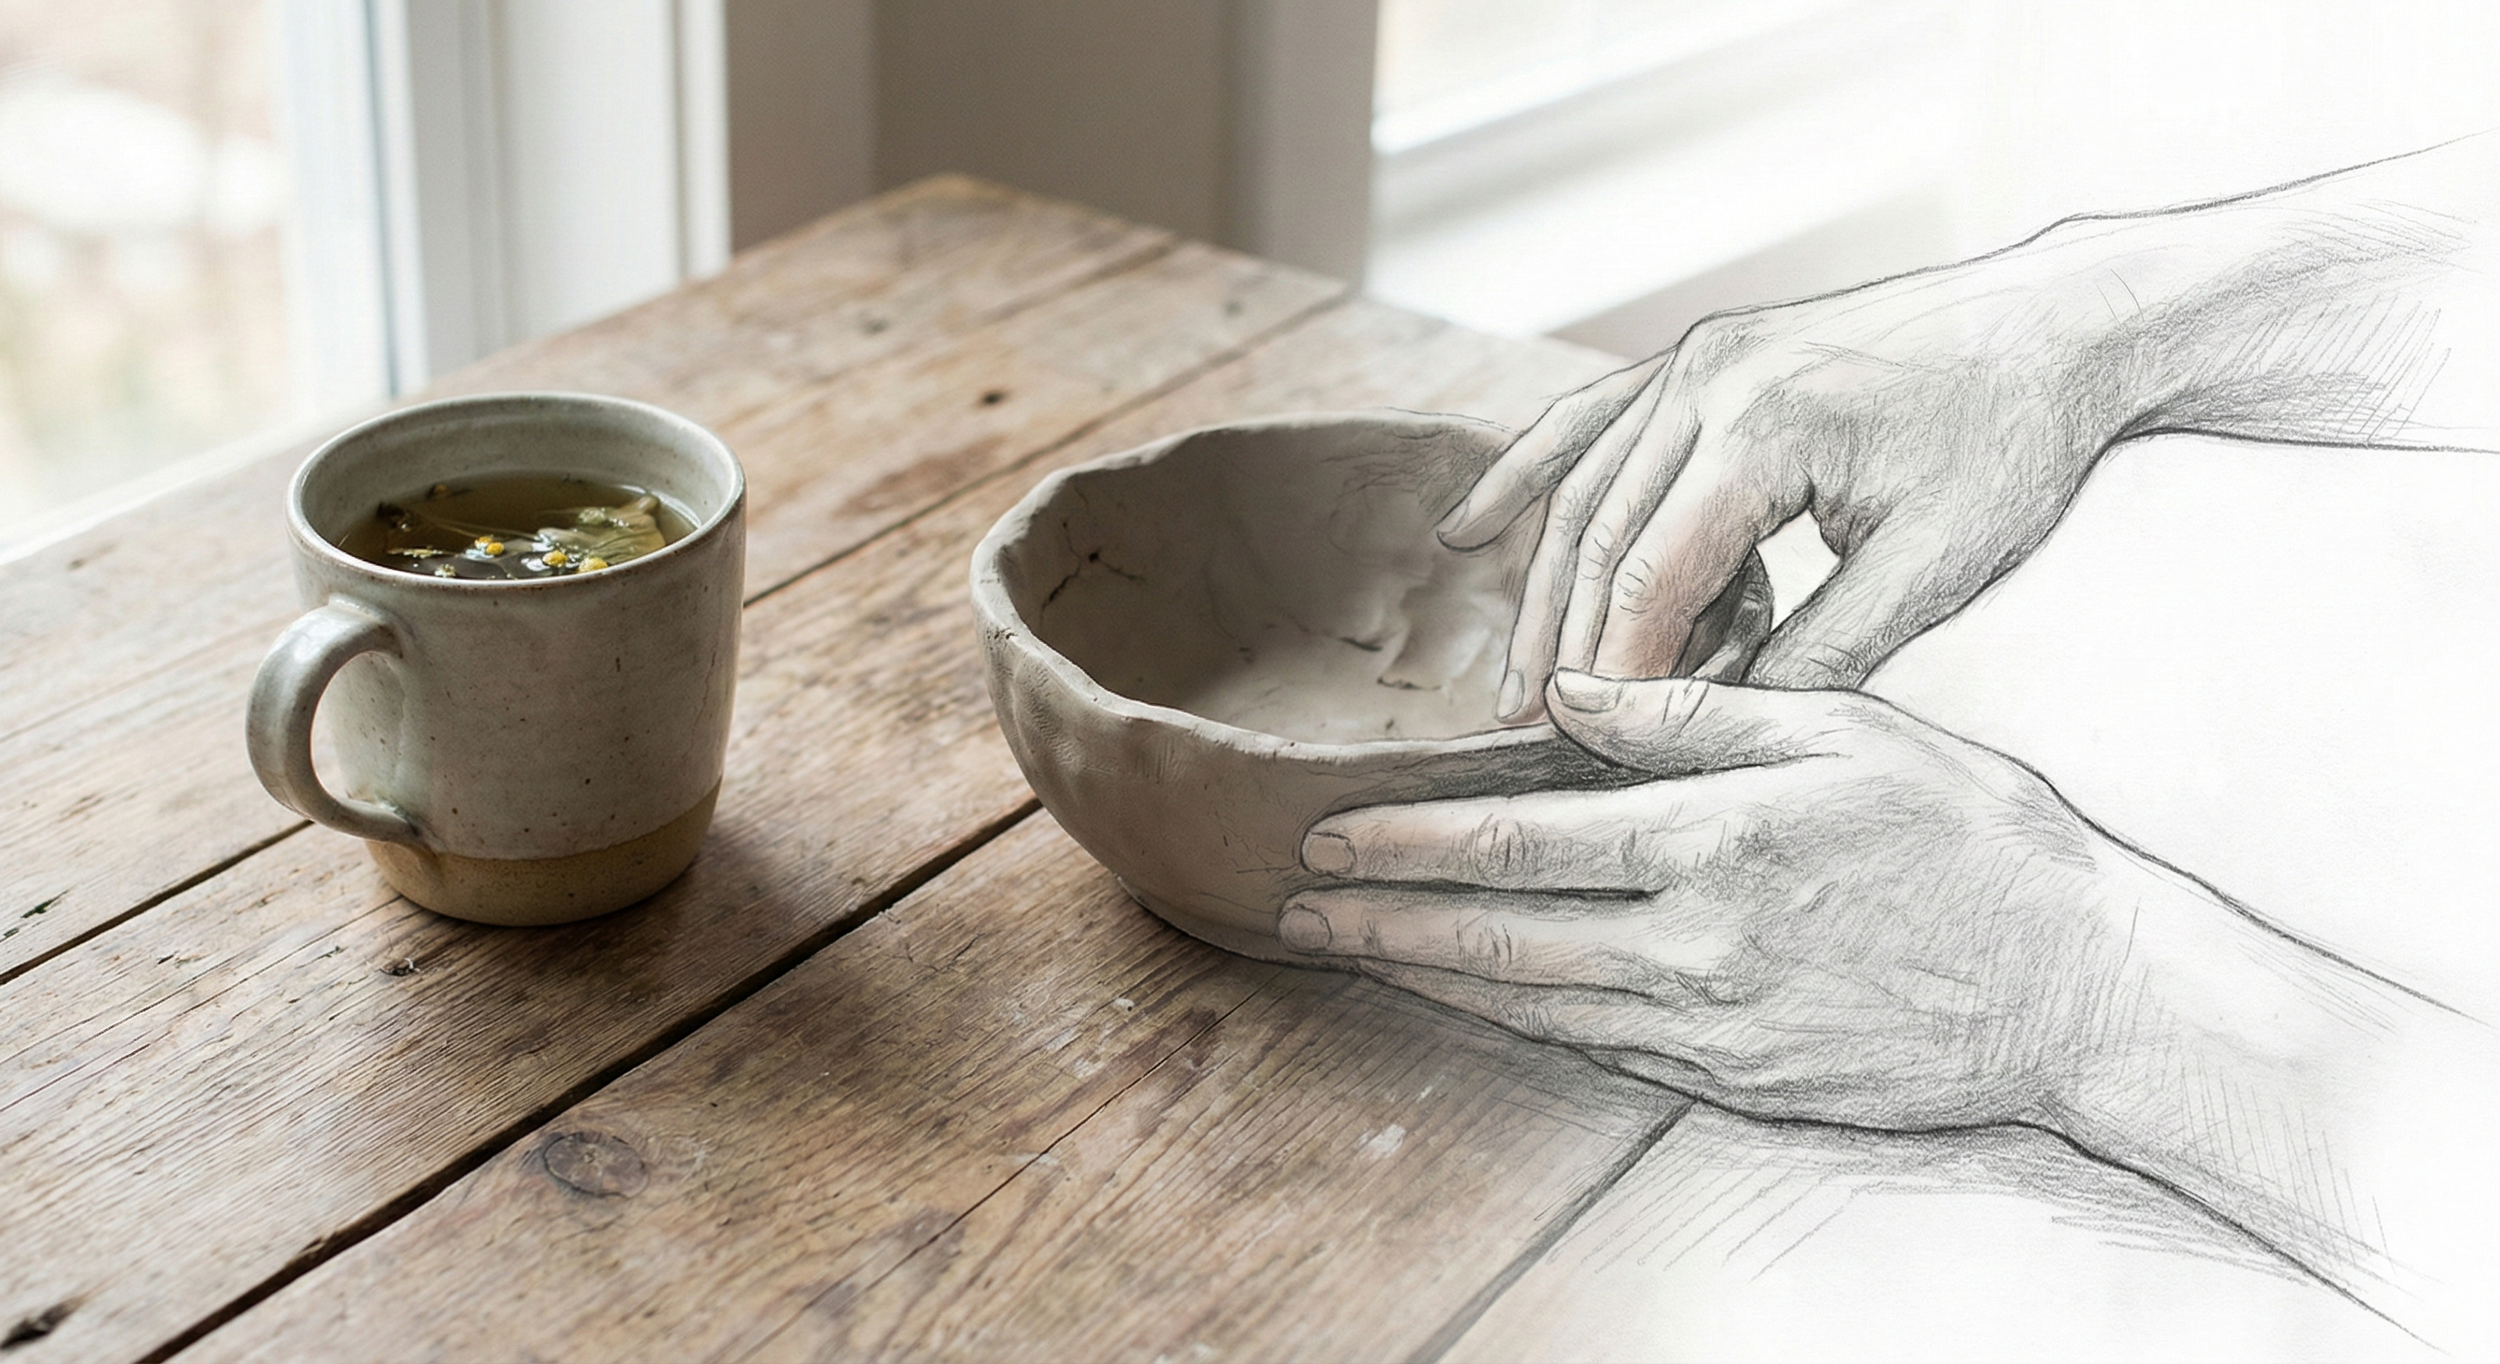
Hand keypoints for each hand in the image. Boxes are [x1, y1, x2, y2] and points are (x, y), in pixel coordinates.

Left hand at [1286, 669, 2499, 1342]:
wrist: (2085, 993)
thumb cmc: (1978, 843)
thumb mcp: (1850, 730)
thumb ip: (1696, 711)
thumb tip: (1567, 693)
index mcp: (1716, 841)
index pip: (1521, 842)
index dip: (1412, 838)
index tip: (1330, 830)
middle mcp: (1696, 945)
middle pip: (1498, 932)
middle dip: (1382, 918)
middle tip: (1295, 904)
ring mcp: (1713, 1027)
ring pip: (1531, 1002)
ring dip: (1427, 976)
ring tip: (1352, 950)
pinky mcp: (1738, 1080)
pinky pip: (1594, 1051)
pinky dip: (1514, 1023)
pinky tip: (1471, 1001)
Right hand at [1447, 134, 2499, 711]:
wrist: (2059, 324)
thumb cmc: (2015, 444)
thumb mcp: (1935, 569)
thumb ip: (1824, 655)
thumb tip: (1719, 738)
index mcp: (1765, 429)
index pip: (1650, 577)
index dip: (1612, 674)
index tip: (1584, 753)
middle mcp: (1709, 380)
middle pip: (1598, 536)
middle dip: (1564, 646)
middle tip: (1532, 739)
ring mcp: (1697, 359)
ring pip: (1585, 489)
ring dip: (1547, 588)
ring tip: (1517, 683)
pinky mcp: (1703, 357)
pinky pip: (1589, 420)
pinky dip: (1529, 474)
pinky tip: (1469, 531)